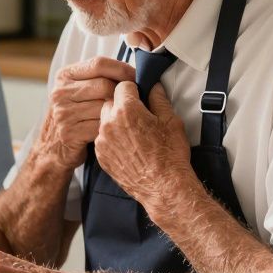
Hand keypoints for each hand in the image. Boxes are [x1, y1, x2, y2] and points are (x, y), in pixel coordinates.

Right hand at [35, 56, 135, 170]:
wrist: (53, 147)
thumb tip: (134, 71)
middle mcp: (61, 92)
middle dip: (123, 93)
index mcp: (64, 76)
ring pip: (105, 106)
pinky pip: (102, 126)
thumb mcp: (79, 91)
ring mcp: (63, 113)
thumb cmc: (75, 116)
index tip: (138, 77)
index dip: (123, 69)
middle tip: (134, 101)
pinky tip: (113, 131)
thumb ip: (98, 78)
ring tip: (123, 117)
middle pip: (105, 85)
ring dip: (118, 113)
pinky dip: (111, 129)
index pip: (99, 63)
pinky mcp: (69, 132)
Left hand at [94, 82, 195, 206]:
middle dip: (122, 105)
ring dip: (115, 122)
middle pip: (110, 102)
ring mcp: (102, 141)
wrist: (163, 186)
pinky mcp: (100, 156)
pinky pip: (102, 139)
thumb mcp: (171, 120)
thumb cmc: (170, 155)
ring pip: (104, 121)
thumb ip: (159, 99)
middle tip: (139, 116)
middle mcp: (109, 124)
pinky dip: (112, 139)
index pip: (122, 86)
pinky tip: (128, 147)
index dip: (133, 89)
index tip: (139, 96)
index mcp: (126, 110)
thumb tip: (154, 87)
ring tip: (134, 134)